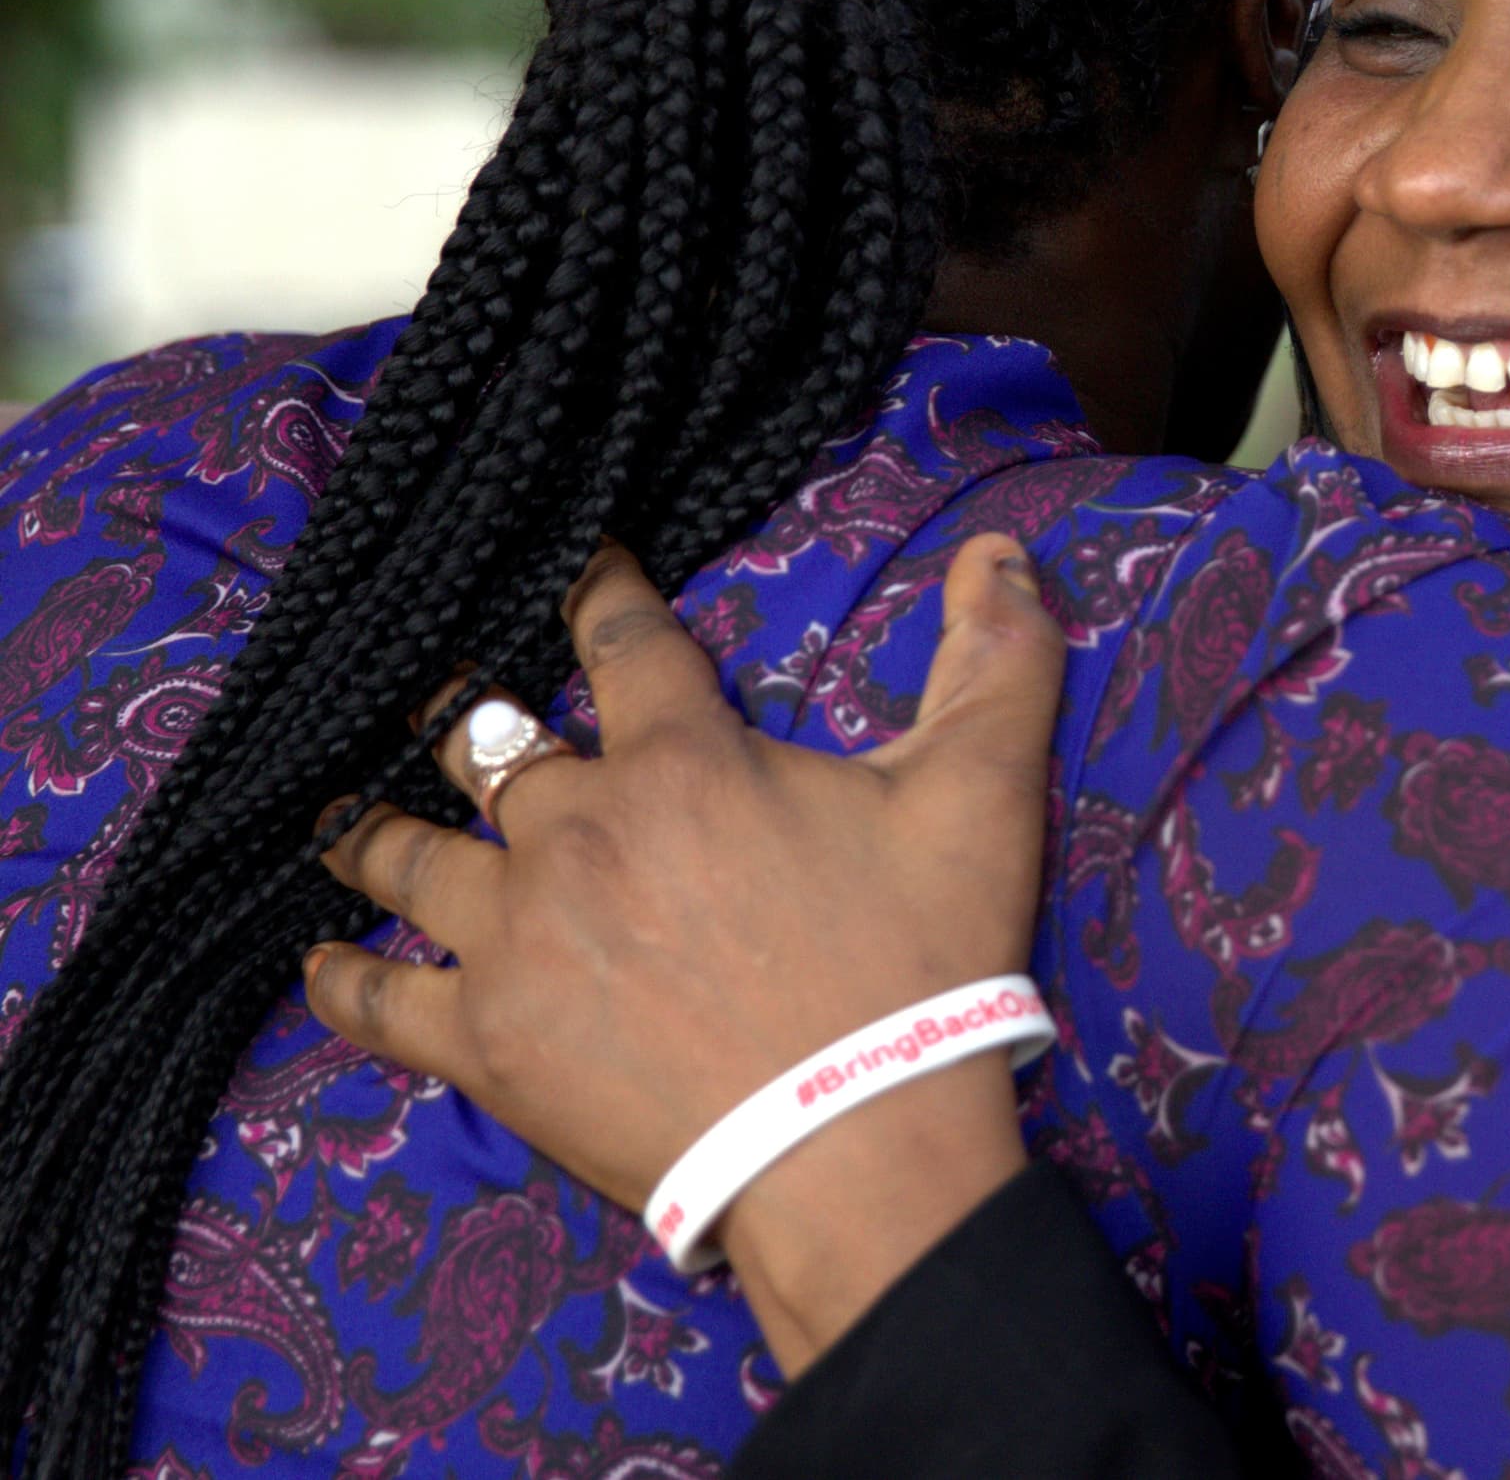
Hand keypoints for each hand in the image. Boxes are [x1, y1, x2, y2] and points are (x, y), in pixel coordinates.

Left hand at [305, 534, 1065, 1369]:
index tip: (573, 567)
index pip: (621, 642)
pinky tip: (320, 960)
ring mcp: (515, 936)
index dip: (596, 594)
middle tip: (445, 703)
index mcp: (685, 760)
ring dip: (377, 831)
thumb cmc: (920, 965)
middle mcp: (576, 829)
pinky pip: (379, 1000)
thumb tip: (1003, 551)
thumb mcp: (983, 797)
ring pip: (408, 858)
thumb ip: (997, 663)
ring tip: (352, 817)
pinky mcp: (484, 1040)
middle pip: (487, 744)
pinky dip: (342, 978)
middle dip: (464, 712)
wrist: (855, 1143)